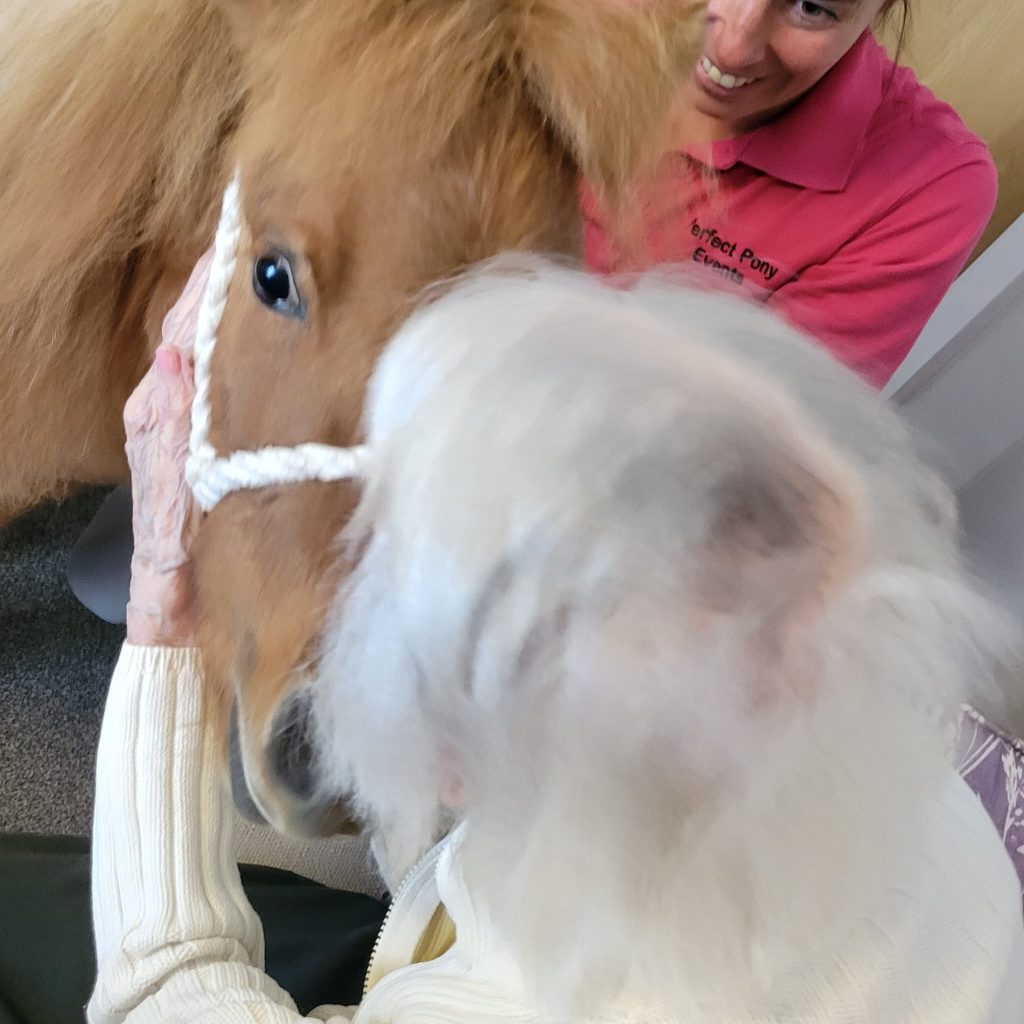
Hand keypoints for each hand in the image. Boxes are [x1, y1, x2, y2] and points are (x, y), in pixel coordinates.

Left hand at [125, 252, 211, 645]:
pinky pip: (210, 375)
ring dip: (220, 305)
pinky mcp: (194, 433)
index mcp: (153, 412)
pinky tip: (248, 328)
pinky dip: (227, 341)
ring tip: (247, 265)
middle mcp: (162, 406)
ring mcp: (177, 418)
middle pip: (189, 331)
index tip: (227, 241)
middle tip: (244, 236)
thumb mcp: (173, 489)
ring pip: (200, 349)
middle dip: (212, 282)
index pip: (183, 334)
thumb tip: (174, 360)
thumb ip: (173, 426)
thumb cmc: (174, 550)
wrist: (174, 597)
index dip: (203, 286)